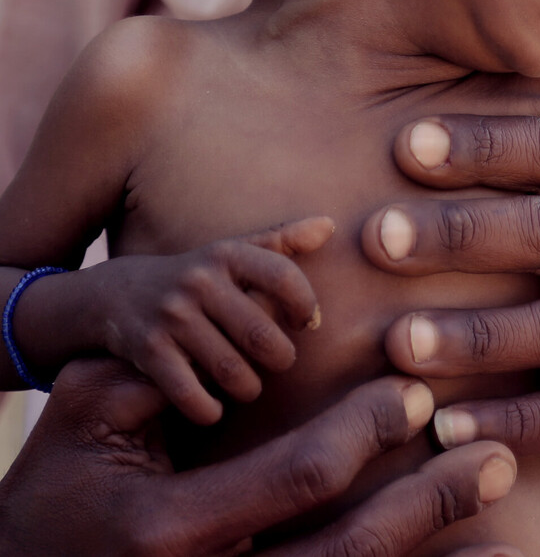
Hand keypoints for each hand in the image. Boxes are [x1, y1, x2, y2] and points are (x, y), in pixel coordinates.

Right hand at [0, 358, 521, 556]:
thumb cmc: (53, 497)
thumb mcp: (83, 424)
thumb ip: (160, 368)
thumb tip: (261, 327)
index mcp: (171, 529)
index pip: (299, 477)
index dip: (366, 432)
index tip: (415, 394)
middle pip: (347, 551)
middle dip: (426, 504)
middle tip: (491, 459)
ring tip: (502, 530)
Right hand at [83, 217, 333, 423]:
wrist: (115, 294)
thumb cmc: (196, 277)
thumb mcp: (234, 251)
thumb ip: (283, 240)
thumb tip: (329, 226)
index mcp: (227, 256)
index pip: (283, 277)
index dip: (305, 304)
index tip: (306, 322)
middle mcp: (199, 282)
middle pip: (261, 334)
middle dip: (280, 358)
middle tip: (280, 362)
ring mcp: (172, 317)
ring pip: (230, 369)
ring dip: (248, 387)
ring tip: (250, 386)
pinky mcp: (148, 350)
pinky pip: (188, 391)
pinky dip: (207, 409)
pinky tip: (214, 409)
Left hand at [375, 115, 539, 478]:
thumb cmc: (504, 287)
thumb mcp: (501, 224)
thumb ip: (463, 170)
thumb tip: (392, 111)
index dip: (486, 146)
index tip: (405, 146)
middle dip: (462, 233)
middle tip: (379, 236)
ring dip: (477, 336)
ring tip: (399, 343)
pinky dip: (511, 418)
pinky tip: (443, 424)